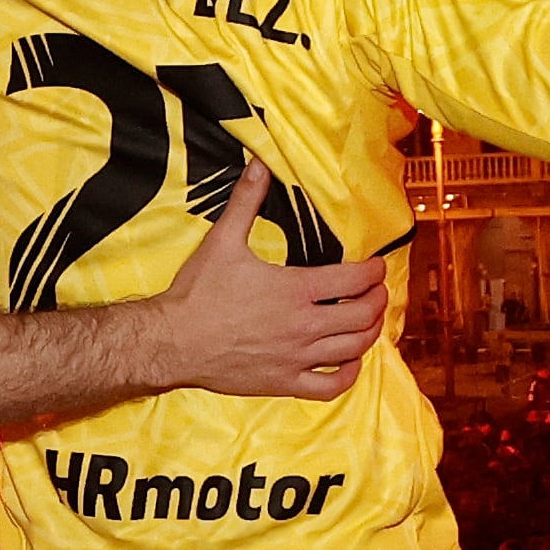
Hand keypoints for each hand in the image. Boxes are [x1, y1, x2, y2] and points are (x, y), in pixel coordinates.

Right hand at [146, 159, 387, 400]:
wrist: (172, 342)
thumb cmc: (198, 293)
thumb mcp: (223, 240)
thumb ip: (247, 201)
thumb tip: (259, 163)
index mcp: (295, 290)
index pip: (354, 280)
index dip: (373, 271)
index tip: (376, 266)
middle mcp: (304, 327)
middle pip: (362, 315)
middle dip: (377, 300)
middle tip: (376, 291)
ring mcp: (296, 358)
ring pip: (354, 349)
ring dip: (370, 332)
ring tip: (370, 320)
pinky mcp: (284, 383)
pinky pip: (331, 386)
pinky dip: (349, 374)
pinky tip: (350, 361)